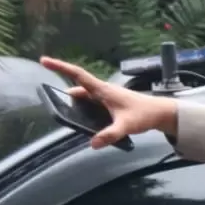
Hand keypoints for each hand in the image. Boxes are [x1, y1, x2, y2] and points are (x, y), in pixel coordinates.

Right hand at [40, 56, 177, 145]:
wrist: (161, 113)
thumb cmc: (144, 115)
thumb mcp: (126, 126)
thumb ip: (110, 135)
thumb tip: (93, 143)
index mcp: (103, 90)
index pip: (77, 75)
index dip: (60, 67)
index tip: (44, 60)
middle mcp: (102, 90)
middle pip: (77, 87)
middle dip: (64, 93)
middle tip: (51, 101)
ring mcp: (106, 96)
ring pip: (84, 97)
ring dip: (75, 103)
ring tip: (67, 114)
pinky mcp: (110, 103)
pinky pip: (91, 103)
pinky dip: (84, 108)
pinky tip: (83, 120)